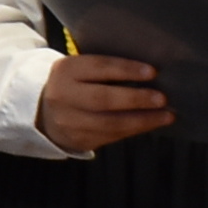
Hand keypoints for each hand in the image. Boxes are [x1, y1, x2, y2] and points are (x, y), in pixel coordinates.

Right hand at [34, 54, 173, 154]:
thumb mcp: (79, 69)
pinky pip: (110, 136)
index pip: (98, 68)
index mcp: (65, 71)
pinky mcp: (78, 140)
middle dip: (135, 99)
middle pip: (102, 99)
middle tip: (162, 98)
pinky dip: (134, 130)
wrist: (41, 111)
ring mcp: (69, 121)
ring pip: (109, 123)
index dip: (126, 70)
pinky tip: (150, 124)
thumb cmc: (74, 84)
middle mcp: (63, 96)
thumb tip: (149, 73)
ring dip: (142, 120)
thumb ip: (105, 69)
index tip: (152, 72)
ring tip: (166, 115)